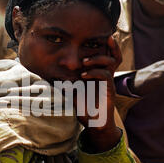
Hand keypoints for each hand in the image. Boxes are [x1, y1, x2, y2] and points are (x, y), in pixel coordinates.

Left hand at [76, 36, 121, 151]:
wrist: (94, 125)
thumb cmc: (83, 108)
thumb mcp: (72, 93)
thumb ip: (65, 83)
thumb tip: (49, 76)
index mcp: (100, 74)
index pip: (106, 56)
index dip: (106, 46)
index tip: (99, 37)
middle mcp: (106, 76)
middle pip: (114, 56)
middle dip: (111, 46)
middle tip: (104, 39)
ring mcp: (109, 82)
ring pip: (110, 63)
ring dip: (97, 59)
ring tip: (84, 62)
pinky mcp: (110, 90)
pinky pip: (106, 76)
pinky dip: (95, 72)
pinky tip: (83, 75)